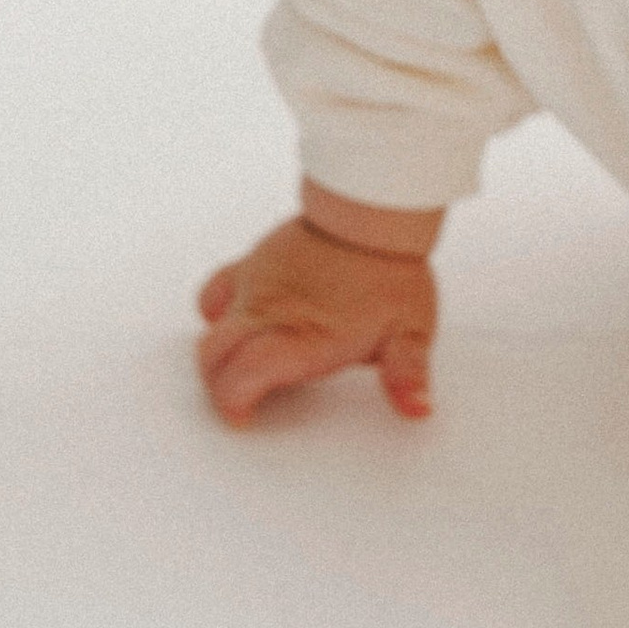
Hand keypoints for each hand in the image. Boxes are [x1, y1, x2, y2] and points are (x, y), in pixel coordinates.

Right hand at [195, 213, 437, 423]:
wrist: (375, 209)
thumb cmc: (391, 271)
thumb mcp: (409, 331)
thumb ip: (407, 375)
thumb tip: (417, 408)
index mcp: (303, 338)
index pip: (242, 376)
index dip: (232, 402)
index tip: (243, 417)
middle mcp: (270, 312)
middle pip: (214, 356)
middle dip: (219, 386)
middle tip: (242, 398)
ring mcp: (256, 285)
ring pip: (211, 327)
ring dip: (217, 355)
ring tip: (241, 367)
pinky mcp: (253, 262)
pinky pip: (216, 291)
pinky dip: (219, 313)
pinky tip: (242, 320)